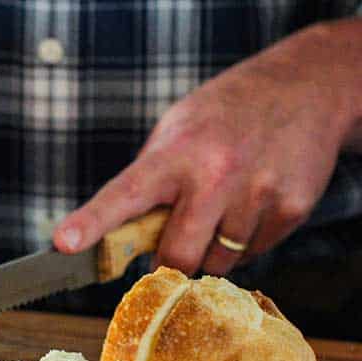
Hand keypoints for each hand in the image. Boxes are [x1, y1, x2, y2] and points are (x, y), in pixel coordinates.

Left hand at [54, 19, 361, 274]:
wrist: (306, 88)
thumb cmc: (224, 115)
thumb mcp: (176, 131)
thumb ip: (149, 181)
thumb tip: (117, 236)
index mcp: (174, 154)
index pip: (122, 195)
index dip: (91, 223)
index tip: (63, 245)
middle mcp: (214, 174)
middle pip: (177, 256)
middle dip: (170, 259)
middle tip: (175, 240)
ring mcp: (256, 193)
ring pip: (217, 262)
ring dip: (211, 249)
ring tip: (223, 206)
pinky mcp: (290, 208)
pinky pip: (253, 253)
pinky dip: (245, 242)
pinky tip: (251, 203)